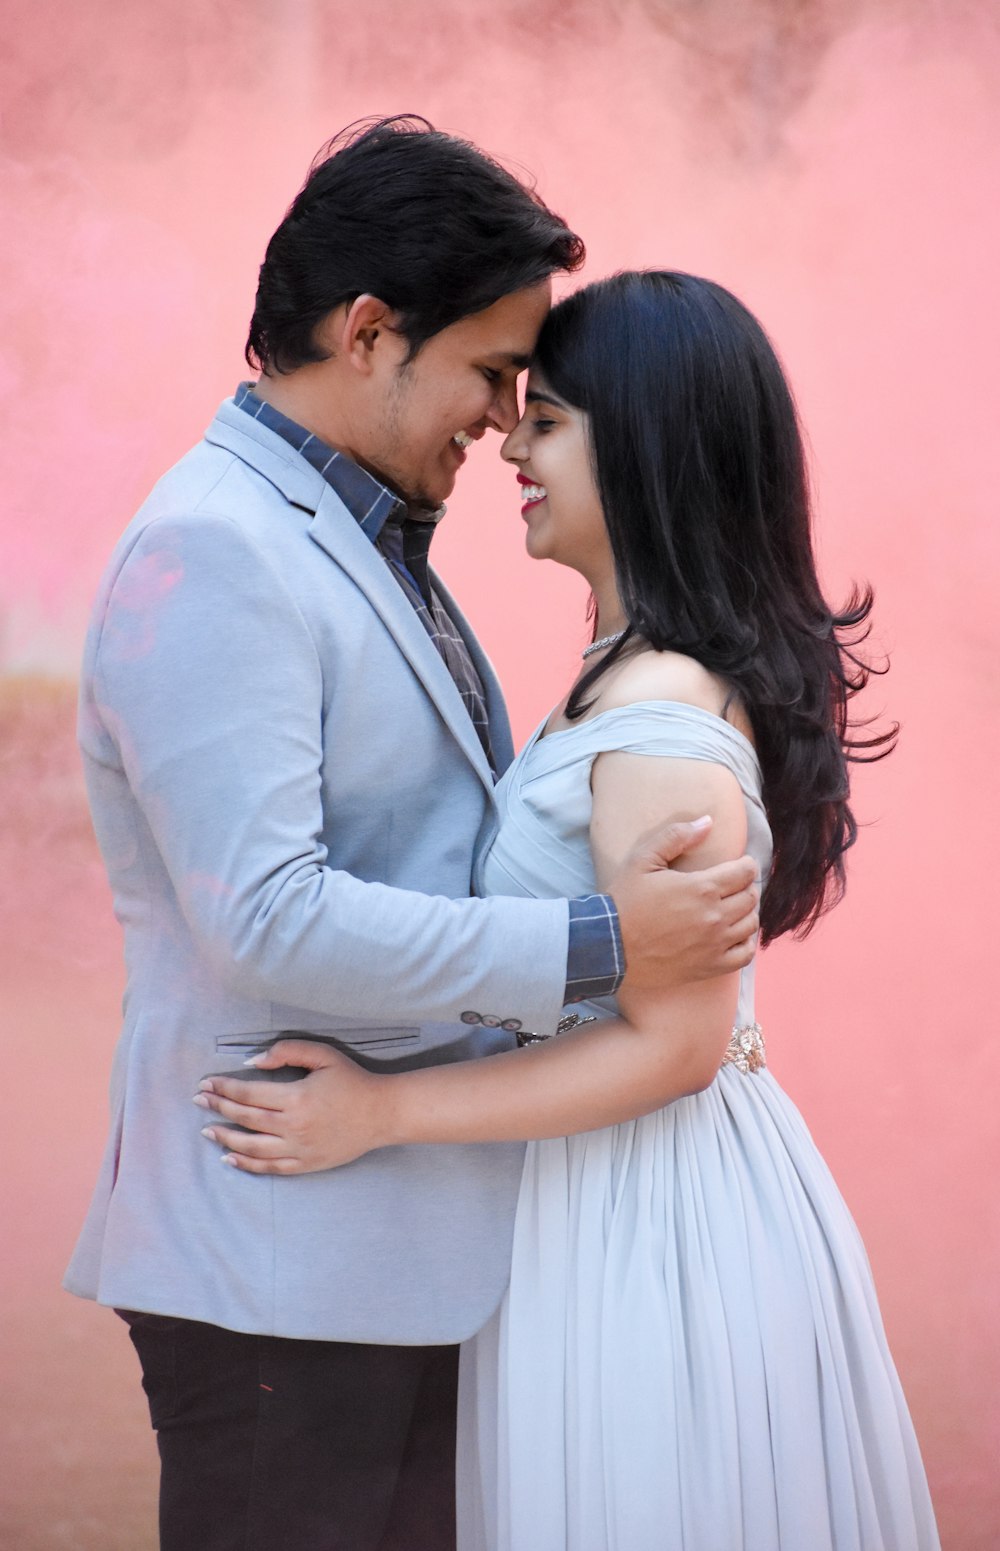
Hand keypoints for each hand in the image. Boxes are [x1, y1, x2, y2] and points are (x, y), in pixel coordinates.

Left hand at [194, 1039, 389, 1173]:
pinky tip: (230, 1157)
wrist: (382, 1113)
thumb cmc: (353, 1080)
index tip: (207, 1083)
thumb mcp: (323, 1055)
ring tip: (207, 1132)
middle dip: (219, 1108)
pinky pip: (270, 1167)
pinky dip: (247, 1164)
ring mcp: (299, 1148)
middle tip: (199, 1101)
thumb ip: (287, 1052)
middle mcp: (293, 1126)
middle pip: (246, 1119)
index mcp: (296, 1097)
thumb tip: (252, 1061)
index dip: (224, 1088)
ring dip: (226, 1139)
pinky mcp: (307, 1163)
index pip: (249, 1093)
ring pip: (252, 1147)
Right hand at [609, 817, 758, 993]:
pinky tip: (736, 935)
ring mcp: (715, 944)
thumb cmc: (625, 902)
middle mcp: (715, 916)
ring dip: (747, 912)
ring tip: (733, 908)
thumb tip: (708, 822)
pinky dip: (746, 942)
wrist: (610, 946)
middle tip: (733, 885)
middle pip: (751, 896)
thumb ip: (676, 837)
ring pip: (751, 923)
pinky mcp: (710, 966)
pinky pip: (745, 955)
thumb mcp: (643, 860)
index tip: (739, 864)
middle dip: (746, 886)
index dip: (746, 864)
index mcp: (702, 888)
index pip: (745, 872)